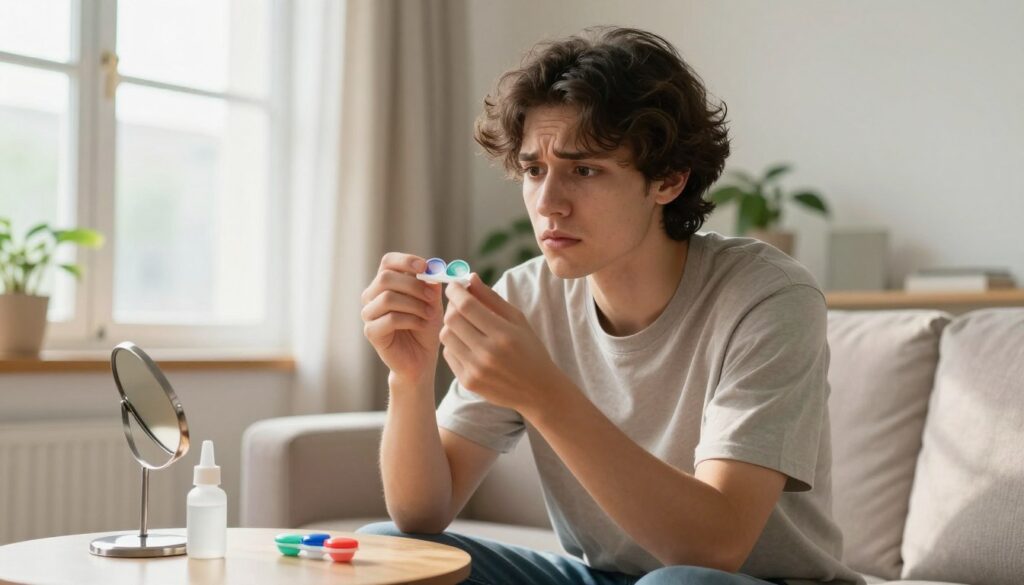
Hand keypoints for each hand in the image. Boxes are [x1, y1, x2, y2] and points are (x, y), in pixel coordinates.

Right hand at [361, 252, 443, 383]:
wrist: (421, 358)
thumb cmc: (425, 327)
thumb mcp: (432, 302)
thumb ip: (431, 285)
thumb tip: (433, 268)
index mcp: (385, 284)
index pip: (387, 262)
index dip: (405, 261)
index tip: (425, 267)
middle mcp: (372, 296)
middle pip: (385, 277)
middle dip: (413, 285)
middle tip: (432, 296)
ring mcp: (369, 314)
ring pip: (387, 298)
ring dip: (414, 304)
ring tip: (429, 314)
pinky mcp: (371, 332)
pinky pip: (390, 319)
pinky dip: (411, 320)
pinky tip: (422, 325)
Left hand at [440, 273, 565, 413]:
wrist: (538, 391)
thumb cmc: (530, 349)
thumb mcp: (518, 320)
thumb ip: (492, 298)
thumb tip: (470, 277)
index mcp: (504, 334)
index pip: (467, 305)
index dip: (456, 291)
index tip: (454, 286)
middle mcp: (488, 353)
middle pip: (452, 320)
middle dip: (452, 306)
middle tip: (459, 303)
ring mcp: (476, 370)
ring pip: (446, 336)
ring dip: (451, 325)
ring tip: (465, 324)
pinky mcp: (468, 382)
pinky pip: (448, 354)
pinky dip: (453, 345)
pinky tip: (467, 344)